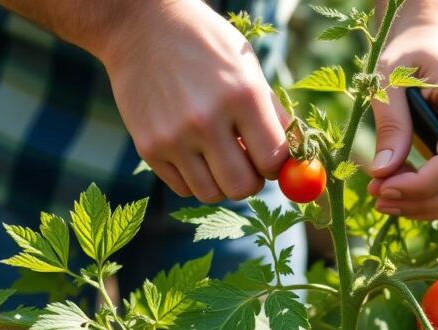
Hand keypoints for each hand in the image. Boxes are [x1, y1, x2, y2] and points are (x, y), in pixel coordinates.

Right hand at [93, 1, 288, 201]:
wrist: (141, 28)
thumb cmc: (205, 46)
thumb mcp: (248, 67)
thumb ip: (273, 114)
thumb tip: (297, 159)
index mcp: (242, 95)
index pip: (274, 161)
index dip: (277, 166)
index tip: (270, 157)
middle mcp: (207, 120)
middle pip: (243, 186)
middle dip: (252, 180)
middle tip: (247, 162)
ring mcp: (174, 137)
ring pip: (212, 194)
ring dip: (222, 182)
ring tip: (219, 155)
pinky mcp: (148, 148)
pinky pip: (184, 188)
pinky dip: (194, 178)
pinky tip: (193, 151)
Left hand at [368, 20, 437, 219]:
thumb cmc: (414, 53)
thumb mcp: (390, 77)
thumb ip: (391, 123)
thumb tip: (383, 173)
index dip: (418, 187)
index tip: (381, 189)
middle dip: (420, 202)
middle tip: (379, 199)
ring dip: (431, 206)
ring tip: (391, 198)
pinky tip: (414, 191)